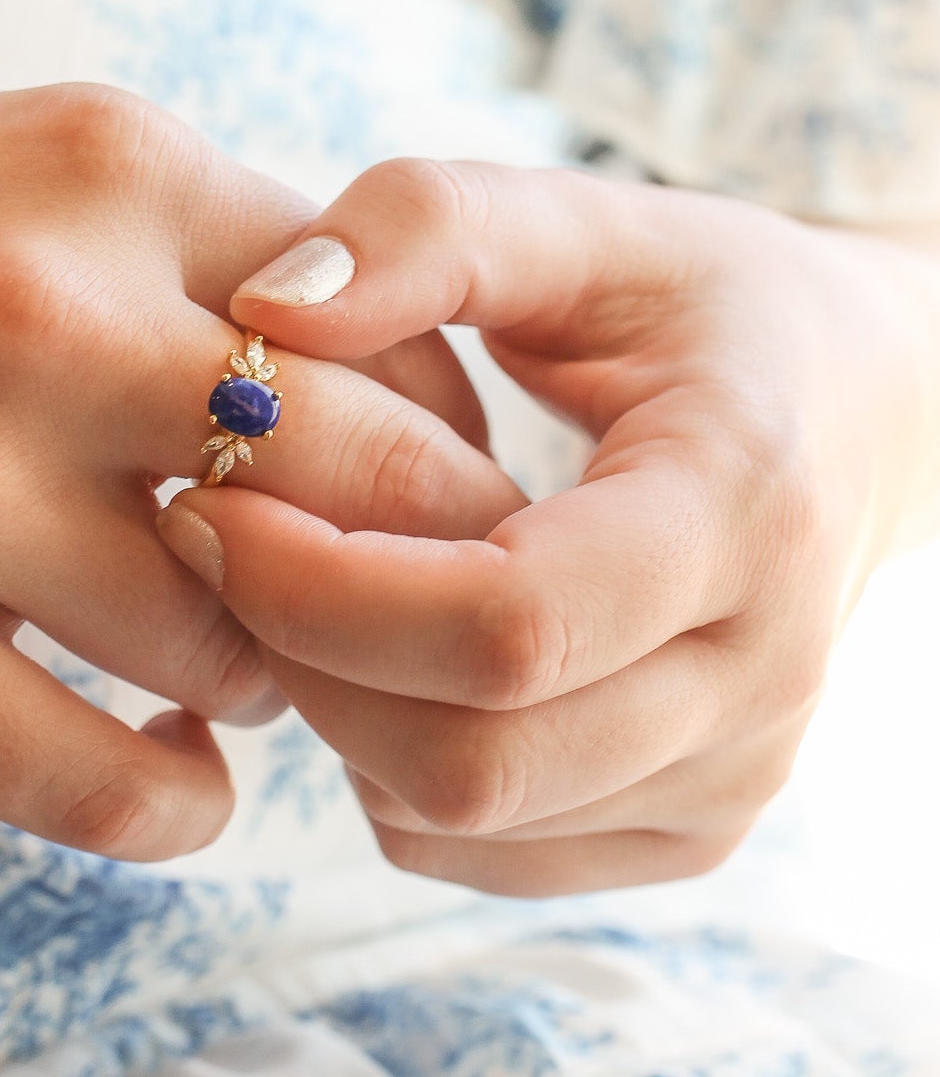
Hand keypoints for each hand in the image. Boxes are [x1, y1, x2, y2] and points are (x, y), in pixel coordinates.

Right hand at [0, 79, 510, 857]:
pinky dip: (177, 806)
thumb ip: (170, 250)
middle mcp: (51, 310)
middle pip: (376, 480)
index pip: (393, 317)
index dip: (435, 424)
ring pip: (245, 643)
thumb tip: (347, 383)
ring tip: (229, 673)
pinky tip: (171, 778)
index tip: (423, 486)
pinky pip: (108, 783)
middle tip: (396, 611)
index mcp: (103, 164)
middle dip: (414, 567)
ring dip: (270, 680)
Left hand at [158, 159, 939, 892]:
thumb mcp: (590, 226)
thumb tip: (263, 309)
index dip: (322, 584)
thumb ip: (430, 227)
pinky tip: (388, 652)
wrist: (866, 423)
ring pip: (458, 819)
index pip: (509, 625)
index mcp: (744, 512)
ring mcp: (733, 780)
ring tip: (309, 579)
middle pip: (470, 759)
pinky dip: (385, 767)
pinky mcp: (688, 833)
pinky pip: (474, 850)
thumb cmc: (710, 312)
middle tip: (221, 543)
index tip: (210, 501)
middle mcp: (759, 679)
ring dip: (333, 712)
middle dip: (302, 659)